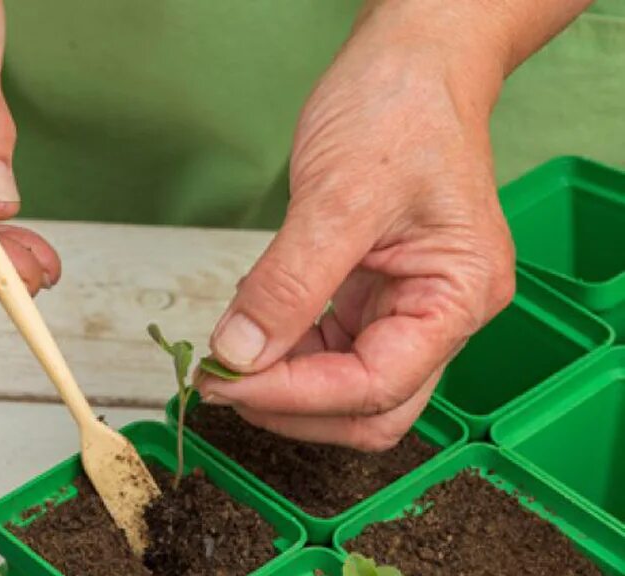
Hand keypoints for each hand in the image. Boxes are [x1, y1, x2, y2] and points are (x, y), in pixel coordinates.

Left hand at [198, 3, 515, 449]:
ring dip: (284, 386)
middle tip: (222, 385)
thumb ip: (288, 283)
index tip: (227, 382)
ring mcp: (407, 309)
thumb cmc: (400, 108)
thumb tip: (240, 354)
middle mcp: (441, 315)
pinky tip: (251, 334)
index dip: (296, 396)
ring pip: (345, 388)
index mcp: (458, 296)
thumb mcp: (339, 196)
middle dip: (293, 407)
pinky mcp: (374, 297)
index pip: (376, 385)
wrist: (411, 63)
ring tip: (226, 360)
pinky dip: (286, 355)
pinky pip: (329, 350)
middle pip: (369, 408)